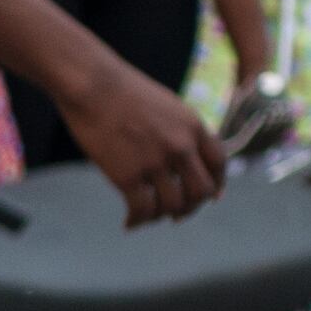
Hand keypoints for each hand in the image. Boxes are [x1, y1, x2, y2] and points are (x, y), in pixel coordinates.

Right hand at [56, 51, 226, 221]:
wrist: (92, 86)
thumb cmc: (122, 91)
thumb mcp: (166, 105)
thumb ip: (180, 130)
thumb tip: (182, 157)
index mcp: (193, 126)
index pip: (219, 164)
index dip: (216, 185)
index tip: (210, 197)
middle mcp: (181, 146)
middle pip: (201, 191)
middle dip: (191, 208)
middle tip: (177, 215)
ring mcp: (155, 162)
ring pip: (173, 205)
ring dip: (162, 216)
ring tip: (147, 216)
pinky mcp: (128, 175)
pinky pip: (142, 209)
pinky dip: (137, 222)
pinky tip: (128, 224)